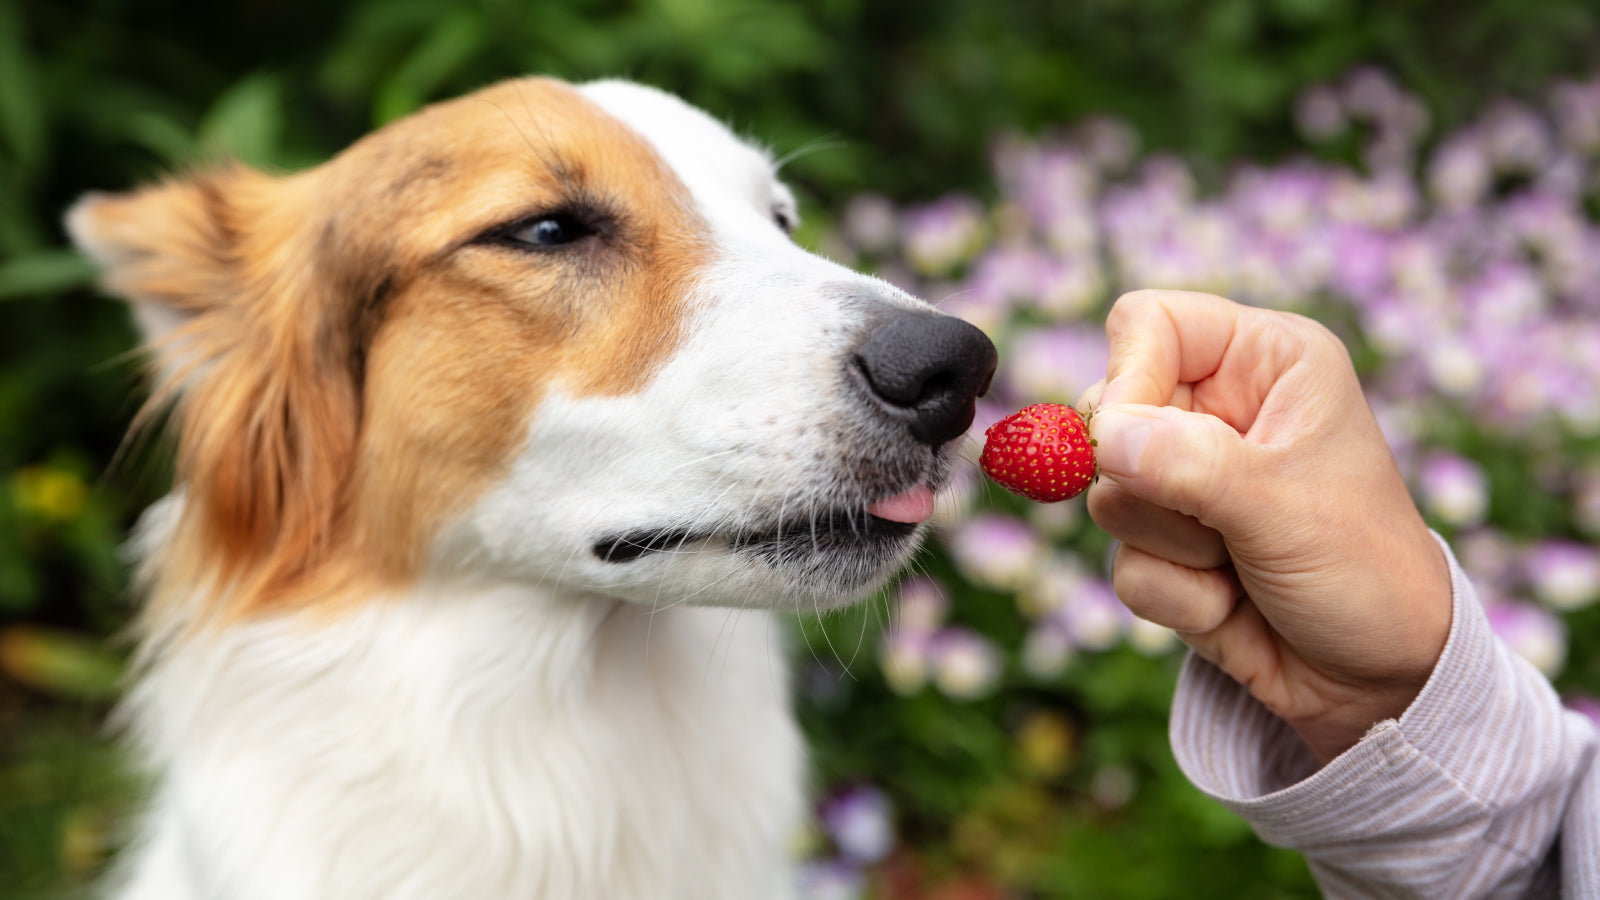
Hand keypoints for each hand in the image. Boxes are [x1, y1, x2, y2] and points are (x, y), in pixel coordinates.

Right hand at [1081, 290, 1452, 764]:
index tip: (1132, 440)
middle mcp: (1219, 409)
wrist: (1384, 682)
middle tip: (1219, 521)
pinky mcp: (1165, 547)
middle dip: (1152, 487)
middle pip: (1108, 415)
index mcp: (1264, 362)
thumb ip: (1190, 464)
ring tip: (1242, 565)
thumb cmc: (1366, 570)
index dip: (1127, 377)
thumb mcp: (1285, 508)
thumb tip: (1104, 434)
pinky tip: (1231, 604)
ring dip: (1173, 550)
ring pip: (1108, 499)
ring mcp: (1186, 480)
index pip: (1148, 324)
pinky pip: (1121, 564)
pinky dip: (1175, 597)